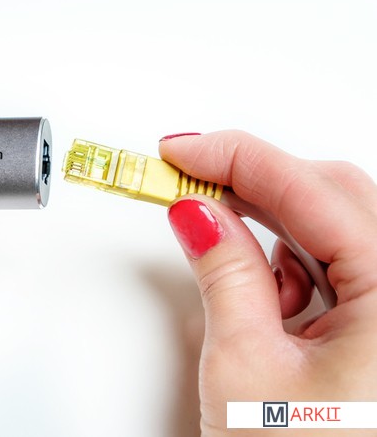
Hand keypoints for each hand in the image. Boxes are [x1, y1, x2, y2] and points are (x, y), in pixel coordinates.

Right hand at [160, 131, 376, 435]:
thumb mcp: (245, 367)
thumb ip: (222, 274)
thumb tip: (197, 214)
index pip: (309, 190)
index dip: (233, 157)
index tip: (180, 149)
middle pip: (332, 194)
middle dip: (252, 183)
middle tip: (187, 179)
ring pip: (334, 225)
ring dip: (271, 227)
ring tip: (223, 250)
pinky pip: (337, 262)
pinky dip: (290, 263)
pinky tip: (266, 289)